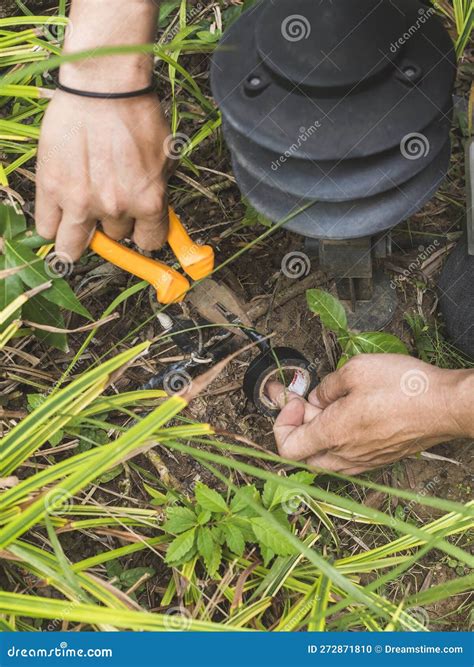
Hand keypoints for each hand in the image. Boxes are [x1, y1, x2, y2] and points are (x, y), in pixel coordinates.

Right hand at [35, 0, 171, 260]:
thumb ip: (157, 192)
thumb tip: (153, 214)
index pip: (149, 241)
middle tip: (108, 205)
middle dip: (113, 223)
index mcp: (148, 202)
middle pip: (115, 237)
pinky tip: (57, 219)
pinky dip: (51, 226)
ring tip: (76, 229)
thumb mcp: (164, 158)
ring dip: (76, 240)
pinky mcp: (51, 189)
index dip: (145, 233)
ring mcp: (80, 201)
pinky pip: (46, 227)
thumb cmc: (137, 114)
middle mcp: (115, 208)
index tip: (140, 227)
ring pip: (73, 246)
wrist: (103, 85)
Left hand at [268, 354, 473, 473]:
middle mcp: (346, 455)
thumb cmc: (404, 387)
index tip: (293, 400)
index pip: (286, 447)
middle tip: (304, 400)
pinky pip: (346, 456)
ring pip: (325, 457)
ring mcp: (364, 460)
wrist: (446, 406)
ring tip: (329, 403)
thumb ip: (326, 385)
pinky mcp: (379, 458)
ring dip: (318, 432)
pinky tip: (350, 412)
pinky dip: (338, 438)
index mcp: (334, 434)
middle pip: (303, 454)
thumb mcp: (355, 370)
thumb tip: (317, 396)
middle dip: (298, 426)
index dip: (281, 422)